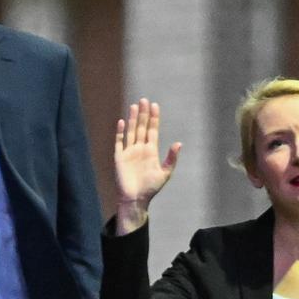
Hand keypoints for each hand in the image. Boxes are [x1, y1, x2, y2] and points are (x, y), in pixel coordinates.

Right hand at [112, 99, 180, 233]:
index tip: (155, 105)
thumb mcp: (165, 173)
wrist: (136, 199)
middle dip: (143, 114)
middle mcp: (139, 148)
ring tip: (135, 106)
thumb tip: (178, 143)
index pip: (152, 130)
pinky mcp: (119, 157)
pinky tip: (122, 122)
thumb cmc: (151, 188)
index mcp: (151, 151)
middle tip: (144, 100)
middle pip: (141, 127)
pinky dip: (120, 132)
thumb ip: (171, 158)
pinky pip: (119, 142)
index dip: (154, 118)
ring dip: (133, 119)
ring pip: (131, 131)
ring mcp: (129, 152)